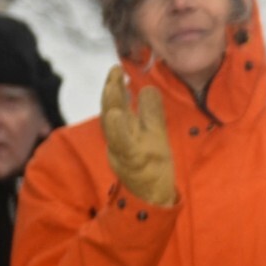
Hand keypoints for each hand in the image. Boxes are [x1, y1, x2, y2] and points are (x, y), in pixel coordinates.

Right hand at [100, 67, 176, 207]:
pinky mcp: (134, 163)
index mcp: (125, 132)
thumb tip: (147, 88)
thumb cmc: (152, 164)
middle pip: (111, 113)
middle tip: (114, 71)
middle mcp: (120, 140)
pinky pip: (124, 146)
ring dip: (112, 107)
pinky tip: (117, 116)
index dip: (115, 87)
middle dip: (111, 92)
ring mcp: (125, 152)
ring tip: (113, 87)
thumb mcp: (154, 134)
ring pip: (113, 128)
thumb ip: (150, 112)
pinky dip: (119, 131)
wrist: (153, 197)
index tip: (116, 69)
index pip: (117, 106)